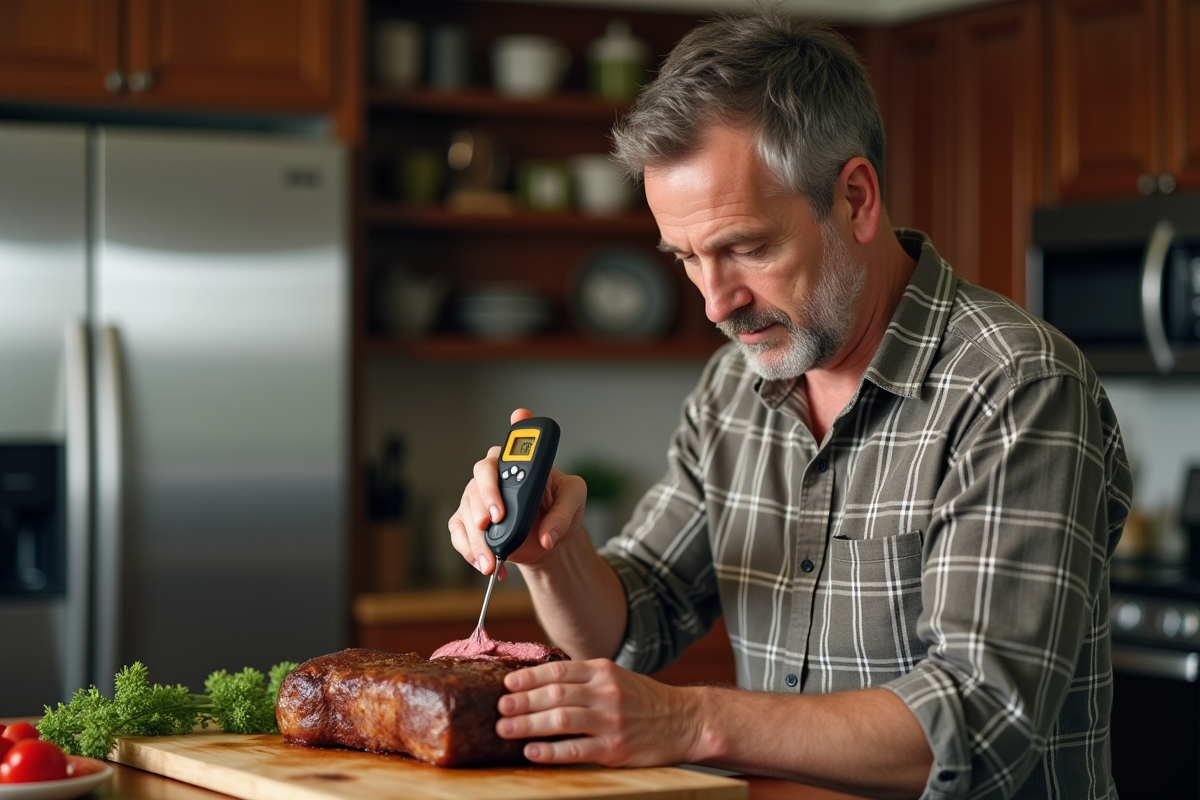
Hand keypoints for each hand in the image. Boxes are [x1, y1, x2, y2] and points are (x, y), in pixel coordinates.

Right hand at [448, 408, 586, 578]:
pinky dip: (469, 552)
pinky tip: (485, 564)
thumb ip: (563, 512)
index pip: (493, 464)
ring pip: (465, 516)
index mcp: (514, 465)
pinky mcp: (471, 524)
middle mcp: (491, 480)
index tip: (499, 511)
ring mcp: (478, 502)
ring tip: (491, 563)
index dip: (491, 486)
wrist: (550, 533)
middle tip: (488, 529)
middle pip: (473, 490)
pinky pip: (458, 535)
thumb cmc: (560, 505)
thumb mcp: (574, 497)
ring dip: (475, 542)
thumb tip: (547, 536)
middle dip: (478, 513)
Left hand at [495, 659, 702, 766]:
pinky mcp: (615, 748)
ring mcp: (610, 721)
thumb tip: (540, 682)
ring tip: (505, 729)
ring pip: (561, 720)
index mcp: (603, 671)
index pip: (559, 670)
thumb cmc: (644, 700)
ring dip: (528, 724)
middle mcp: (606, 693)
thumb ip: (584, 679)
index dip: (530, 677)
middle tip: (500, 707)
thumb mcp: (616, 678)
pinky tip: (532, 751)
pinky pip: (576, 750)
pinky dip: (551, 751)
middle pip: (555, 695)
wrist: (684, 720)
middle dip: (523, 701)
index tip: (508, 682)